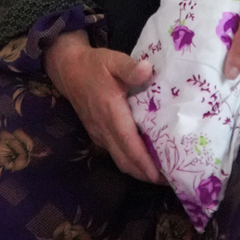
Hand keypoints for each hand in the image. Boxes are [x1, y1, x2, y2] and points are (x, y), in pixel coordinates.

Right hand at [44, 30, 160, 182]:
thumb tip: (148, 71)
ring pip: (120, 160)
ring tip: (161, 174)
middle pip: (125, 160)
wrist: (68, 70)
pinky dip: (130, 161)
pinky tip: (145, 159)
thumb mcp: (113, 60)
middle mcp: (103, 128)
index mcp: (110, 111)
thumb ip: (130, 67)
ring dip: (139, 170)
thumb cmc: (94, 65)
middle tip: (170, 179)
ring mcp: (99, 133)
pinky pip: (115, 153)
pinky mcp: (97, 134)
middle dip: (146, 174)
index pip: (128, 143)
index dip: (144, 161)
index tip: (160, 174)